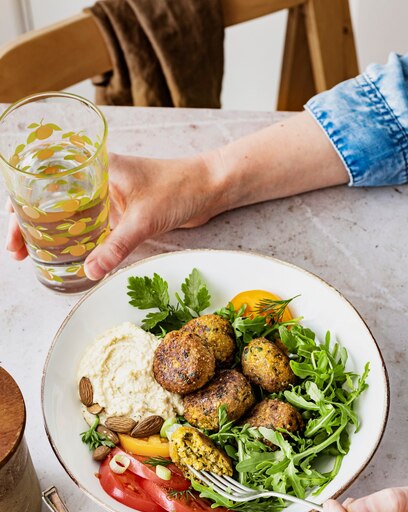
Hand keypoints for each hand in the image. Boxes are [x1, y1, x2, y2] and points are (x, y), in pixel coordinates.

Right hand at [4, 152, 224, 279]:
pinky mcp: (119, 211)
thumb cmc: (180, 187)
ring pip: (67, 213)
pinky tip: (66, 254)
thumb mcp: (144, 219)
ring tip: (32, 254)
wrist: (210, 188)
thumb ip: (116, 246)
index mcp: (94, 166)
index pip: (45, 180)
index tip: (14, 229)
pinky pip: (87, 224)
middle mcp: (95, 179)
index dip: (21, 203)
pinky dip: (73, 237)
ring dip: (49, 231)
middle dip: (28, 222)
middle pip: (49, 199)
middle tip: (18, 251)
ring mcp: (106, 195)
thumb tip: (89, 271)